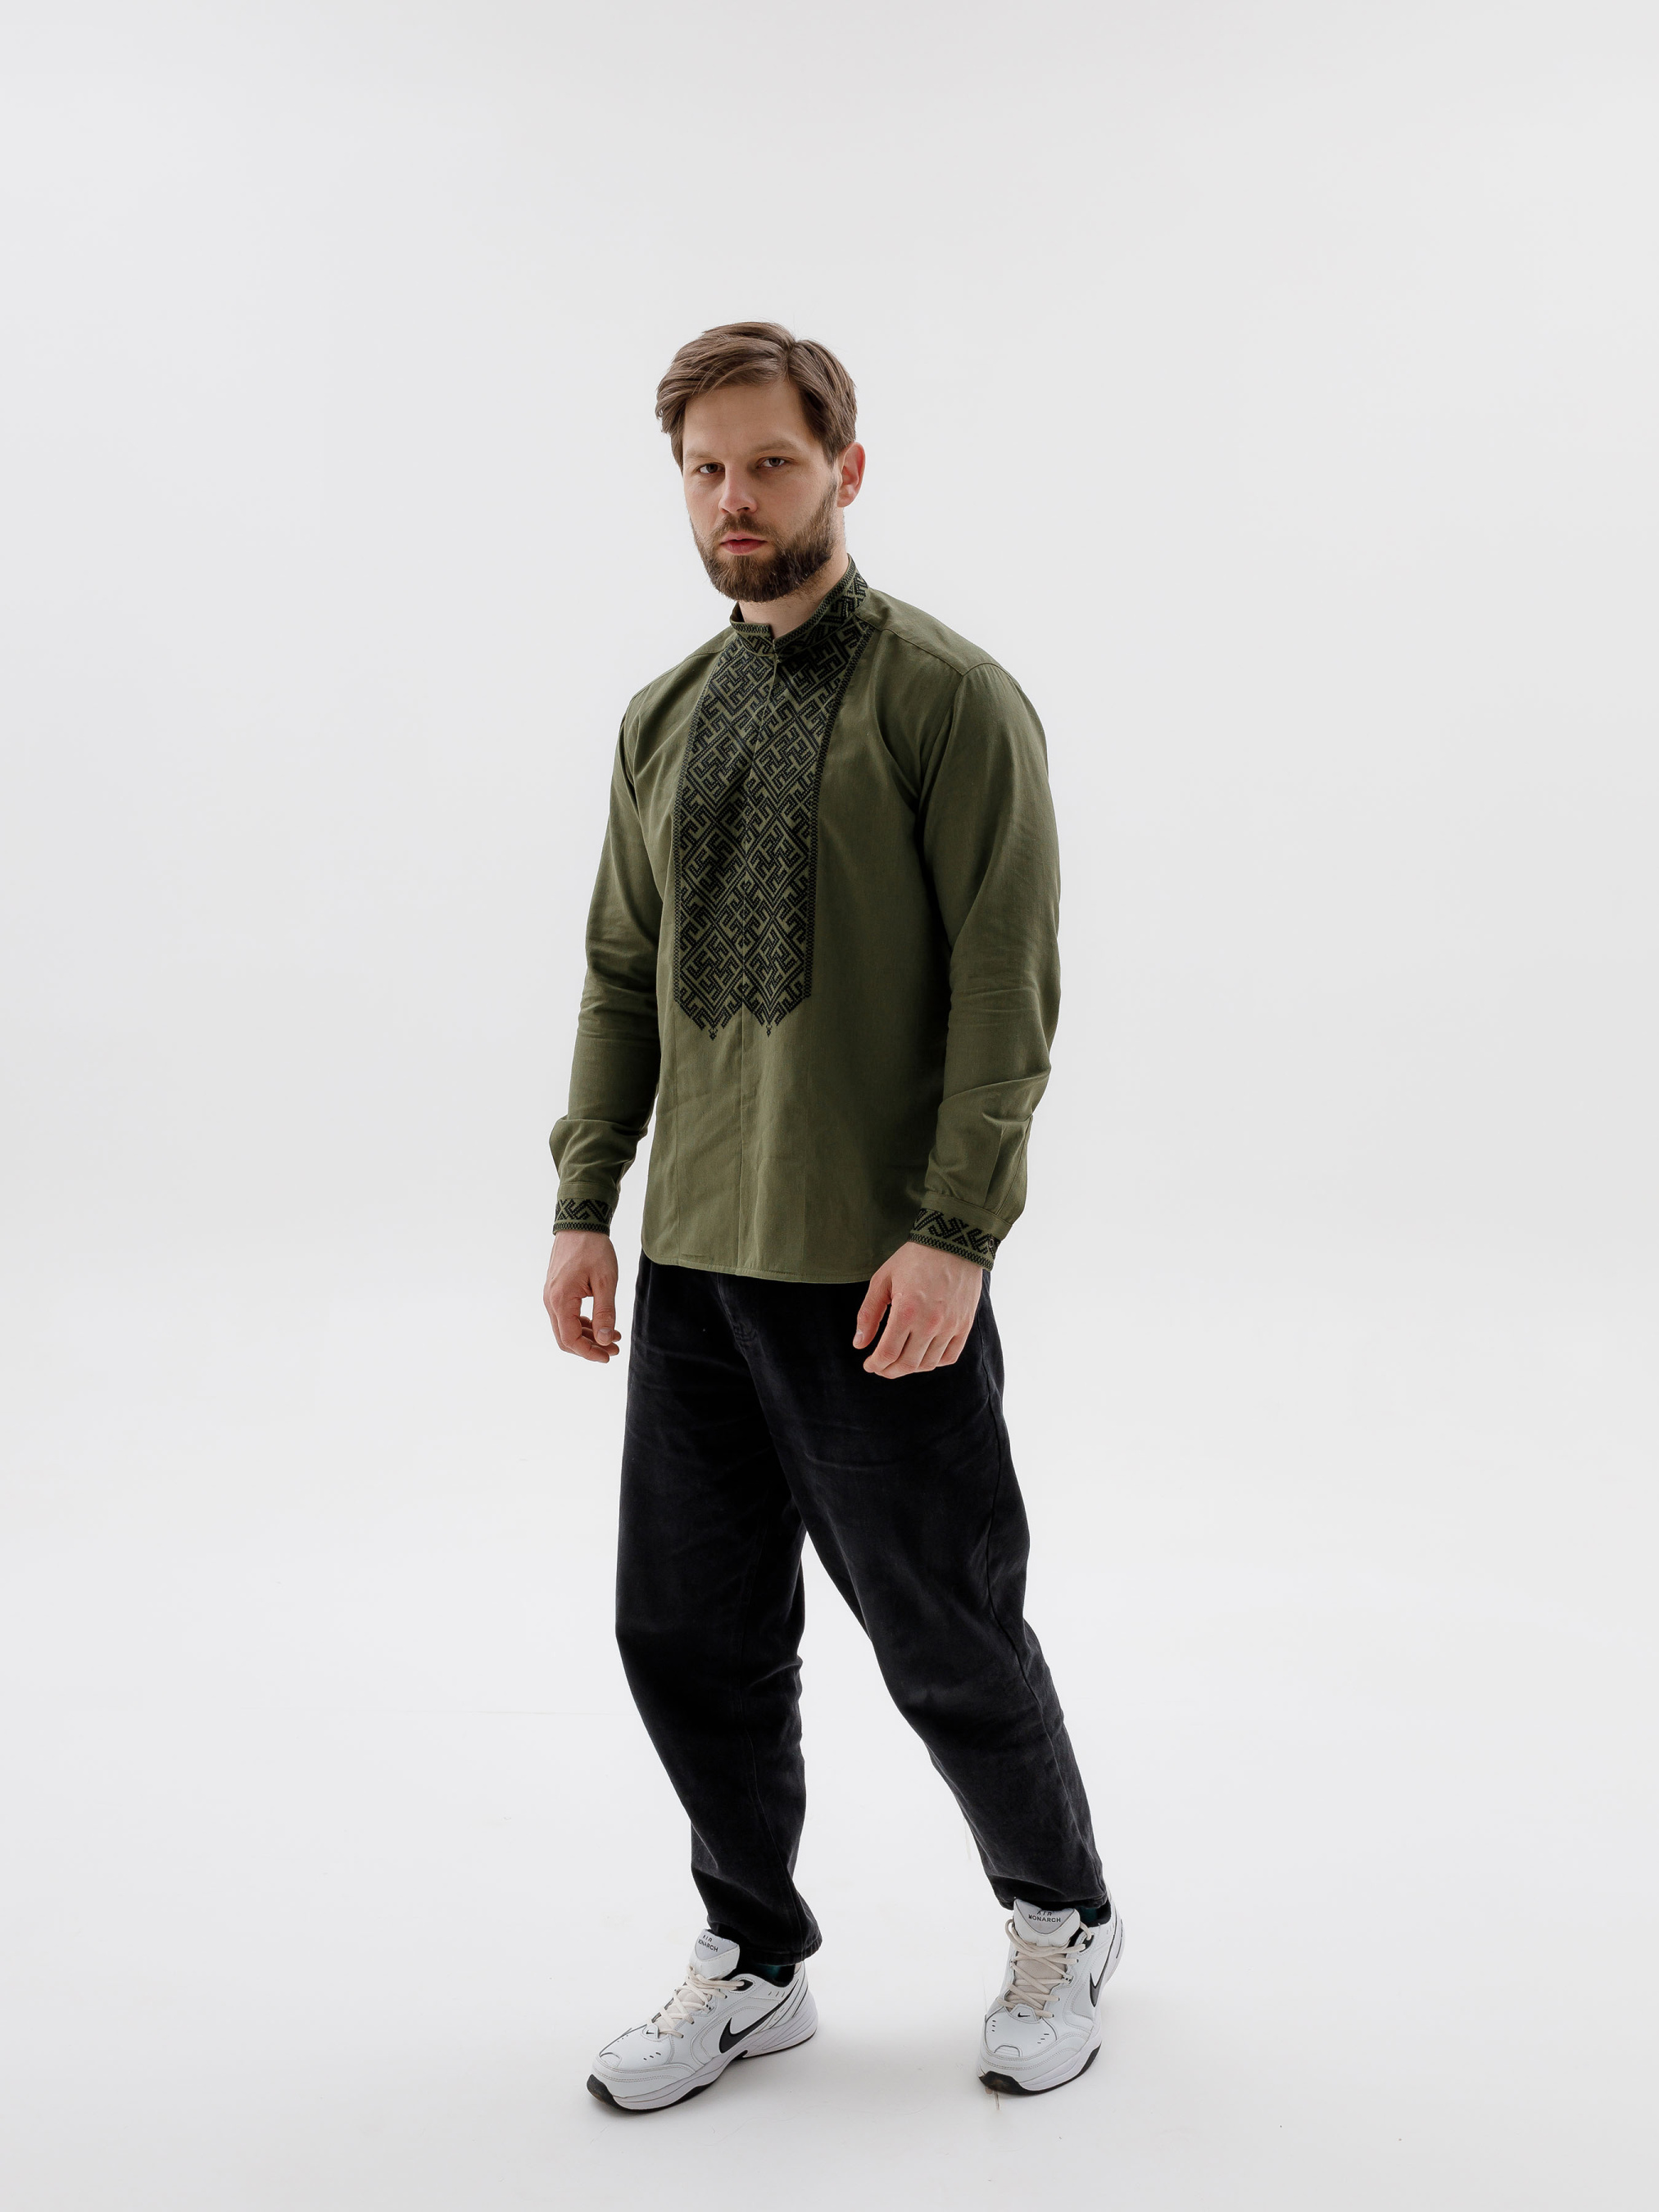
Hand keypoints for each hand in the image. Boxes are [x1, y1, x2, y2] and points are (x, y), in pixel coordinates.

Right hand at [544, 1231, 620, 1362]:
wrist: (580, 1223)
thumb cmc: (594, 1249)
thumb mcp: (605, 1281)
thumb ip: (605, 1313)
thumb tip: (604, 1341)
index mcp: (560, 1300)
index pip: (570, 1339)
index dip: (589, 1353)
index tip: (608, 1356)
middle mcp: (550, 1301)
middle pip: (565, 1338)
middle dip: (589, 1348)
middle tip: (613, 1350)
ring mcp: (551, 1296)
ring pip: (566, 1328)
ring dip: (588, 1336)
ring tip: (612, 1337)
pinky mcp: (556, 1291)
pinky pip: (566, 1316)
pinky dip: (583, 1324)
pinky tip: (602, 1324)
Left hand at [853, 1240, 983, 1378]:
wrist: (953, 1242)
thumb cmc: (913, 1258)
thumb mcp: (882, 1280)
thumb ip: (869, 1314)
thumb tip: (859, 1345)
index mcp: (906, 1312)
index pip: (888, 1354)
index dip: (875, 1364)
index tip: (868, 1364)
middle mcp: (930, 1324)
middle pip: (907, 1364)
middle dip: (889, 1371)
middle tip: (880, 1368)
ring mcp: (950, 1326)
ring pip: (928, 1364)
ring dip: (910, 1369)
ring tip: (899, 1362)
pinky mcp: (964, 1325)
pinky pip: (949, 1356)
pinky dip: (934, 1362)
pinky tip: (922, 1356)